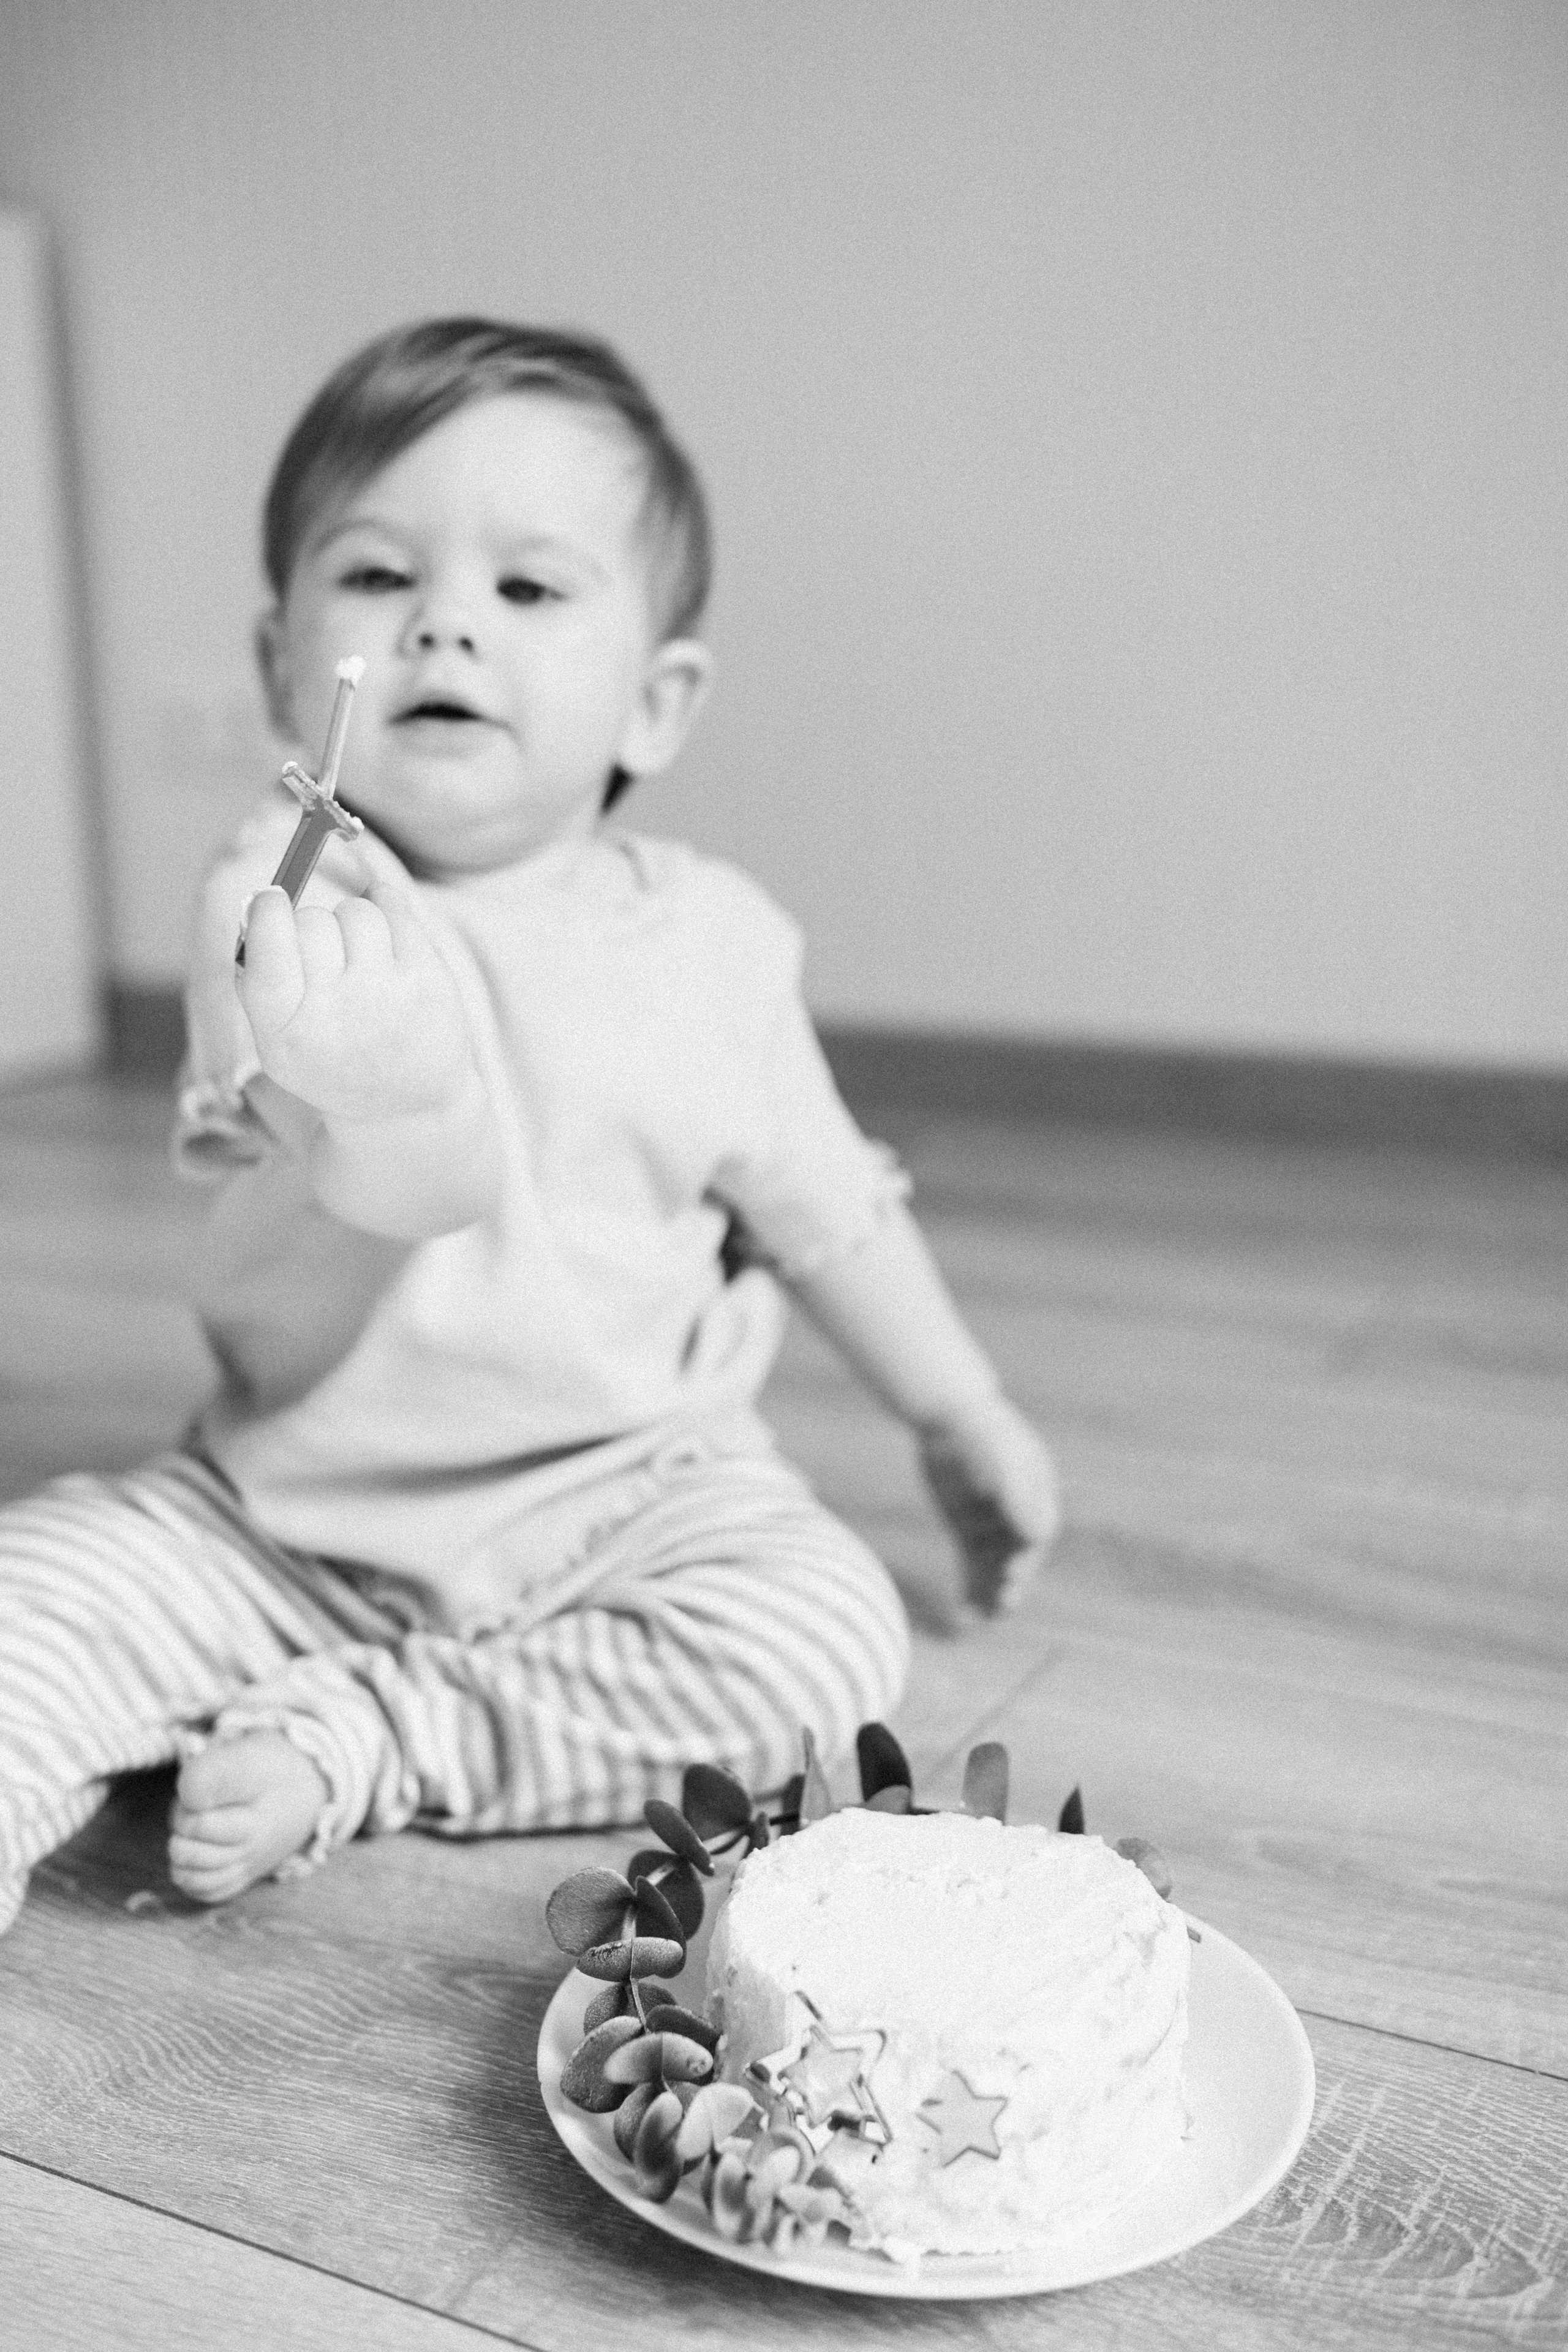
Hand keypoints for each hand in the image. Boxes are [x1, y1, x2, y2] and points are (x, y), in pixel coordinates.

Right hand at [236, 883, 475, 1126]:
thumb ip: (258, 979)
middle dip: (314, 926)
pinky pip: (396, 911)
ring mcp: (386, 997)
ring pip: (356, 911)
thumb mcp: (280, 1042)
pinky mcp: (427, 980)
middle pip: (312, 922)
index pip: (267, 946)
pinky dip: (388, 910)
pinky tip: (387, 939)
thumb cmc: (332, 1059)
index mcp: (285, 1034)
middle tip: (327, 957)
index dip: (267, 913)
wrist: (405, 1105)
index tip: (273, 899)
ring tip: (362, 960)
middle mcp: (337, 1016)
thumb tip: (258, 903)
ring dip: (354, 922)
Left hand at [917, 1394, 1062, 1618]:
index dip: (1026, 1559)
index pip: (1035, 1537)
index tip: (1011, 1574)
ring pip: (995, 1569)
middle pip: (1019, 1559)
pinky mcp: (968, 1531)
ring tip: (981, 1620)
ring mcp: (994, 1524)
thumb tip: (1039, 1537)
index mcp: (1037, 1499)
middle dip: (1012, 1584)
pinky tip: (962, 1615)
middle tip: (1002, 1605)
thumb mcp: (999, 1459)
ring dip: (991, 1595)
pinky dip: (969, 1589)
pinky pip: (972, 1566)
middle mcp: (1018, 1516)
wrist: (948, 1415)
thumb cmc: (979, 1431)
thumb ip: (1017, 1497)